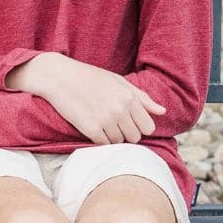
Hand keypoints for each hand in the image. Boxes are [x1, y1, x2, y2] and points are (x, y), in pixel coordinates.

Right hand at [12, 52, 165, 144]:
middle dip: (127, 134)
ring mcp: (106, 120)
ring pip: (119, 142)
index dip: (139, 127)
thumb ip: (142, 98)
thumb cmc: (90, 78)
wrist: (60, 77)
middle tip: (113, 123)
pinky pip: (104, 144)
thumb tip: (162, 112)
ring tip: (101, 122)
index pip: (148, 127)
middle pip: (135, 138)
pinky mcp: (91, 129)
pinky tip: (93, 127)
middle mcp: (120, 110)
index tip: (128, 122)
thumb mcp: (119, 82)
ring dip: (112, 137)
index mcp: (130, 98)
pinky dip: (100, 140)